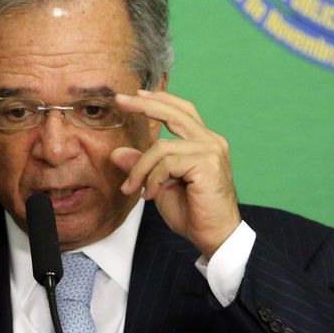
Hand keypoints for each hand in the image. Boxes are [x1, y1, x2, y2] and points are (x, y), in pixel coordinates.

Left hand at [111, 90, 240, 258]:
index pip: (182, 111)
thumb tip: (118, 152)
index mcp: (204, 142)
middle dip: (145, 105)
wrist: (215, 237)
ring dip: (141, 169)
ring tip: (133, 187)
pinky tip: (151, 195)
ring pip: (162, 147)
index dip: (160, 100)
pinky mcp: (207, 164)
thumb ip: (143, 166)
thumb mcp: (160, 185)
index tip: (137, 95)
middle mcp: (211, 142)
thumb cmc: (193, 213)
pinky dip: (152, 179)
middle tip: (121, 100)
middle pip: (176, 113)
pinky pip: (167, 164)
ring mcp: (211, 151)